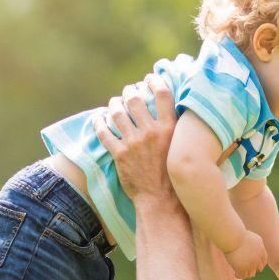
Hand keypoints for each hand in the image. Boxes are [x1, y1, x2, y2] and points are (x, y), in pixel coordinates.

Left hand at [93, 74, 175, 202]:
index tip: (148, 79)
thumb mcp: (180, 148)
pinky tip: (98, 120)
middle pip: (135, 99)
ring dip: (113, 104)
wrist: (161, 201)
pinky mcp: (119, 155)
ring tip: (113, 104)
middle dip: (129, 91)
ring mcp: (134, 143)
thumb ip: (176, 129)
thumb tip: (174, 111)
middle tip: (128, 92)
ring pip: (117, 112)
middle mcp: (151, 132)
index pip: (162, 93)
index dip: (154, 81)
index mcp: (170, 128)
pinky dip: (99, 123)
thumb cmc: (173, 176)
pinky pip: (104, 133)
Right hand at [223, 231, 268, 278]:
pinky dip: (239, 275)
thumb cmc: (237, 234)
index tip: (253, 265)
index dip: (259, 264)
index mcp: (261, 249)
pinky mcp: (242, 268)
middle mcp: (257, 257)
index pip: (263, 260)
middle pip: (259, 268)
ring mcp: (251, 263)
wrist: (232, 237)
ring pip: (251, 274)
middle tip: (246, 269)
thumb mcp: (248, 236)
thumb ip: (251, 242)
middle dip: (253, 269)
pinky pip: (242, 275)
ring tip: (239, 272)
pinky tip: (235, 274)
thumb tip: (249, 246)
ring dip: (246, 274)